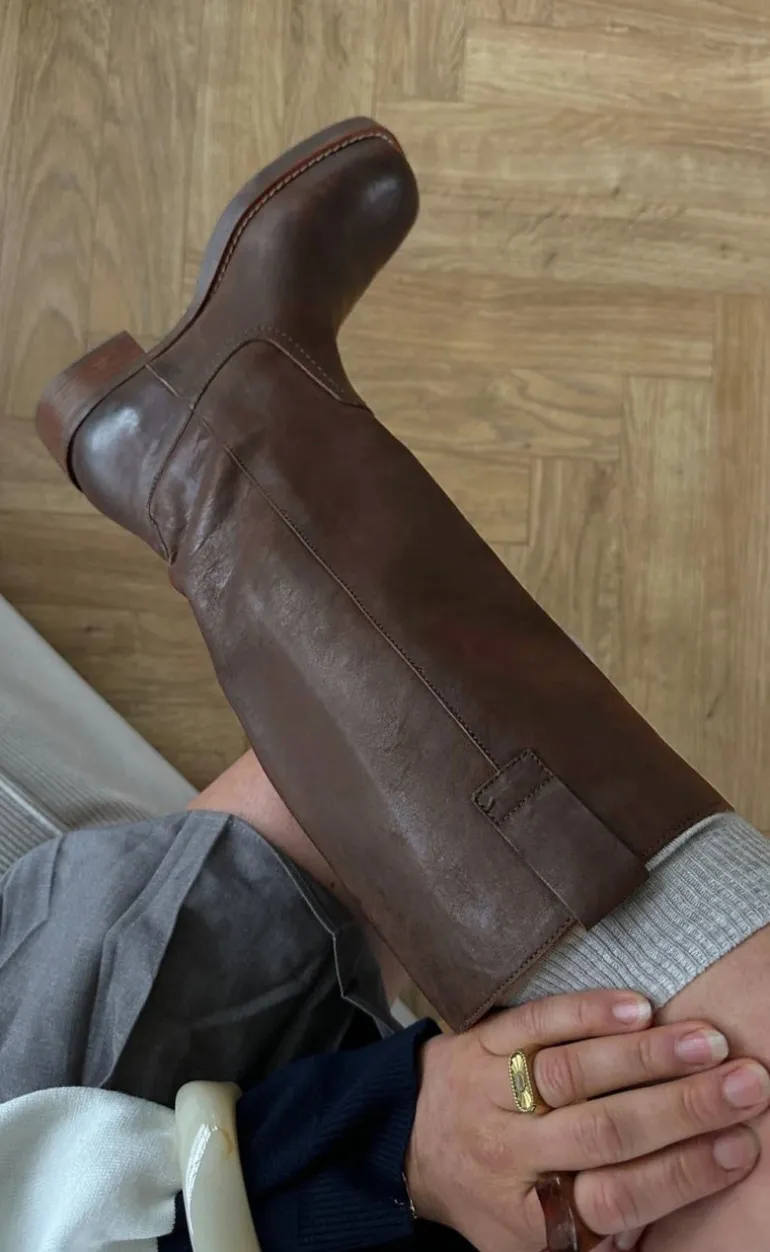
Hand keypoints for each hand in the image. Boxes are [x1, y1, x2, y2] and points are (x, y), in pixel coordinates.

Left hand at [406, 989, 768, 1251]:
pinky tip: (637, 1006)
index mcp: (533, 1218)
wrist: (407, 1141)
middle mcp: (510, 1156)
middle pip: (603, 1130)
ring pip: (572, 1072)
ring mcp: (492, 1093)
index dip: (682, 1173)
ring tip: (707, 1043)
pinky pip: (535, 1023)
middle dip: (682, 1108)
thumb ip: (602, 1227)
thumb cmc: (496, 1195)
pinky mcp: (481, 1042)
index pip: (616, 1198)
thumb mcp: (540, 1234)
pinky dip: (586, 1012)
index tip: (740, 1147)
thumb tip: (685, 1195)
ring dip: (645, 1056)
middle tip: (746, 1085)